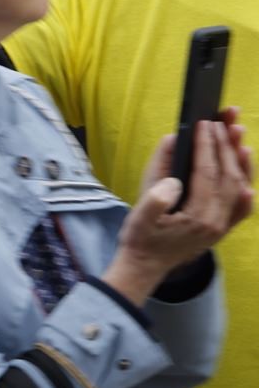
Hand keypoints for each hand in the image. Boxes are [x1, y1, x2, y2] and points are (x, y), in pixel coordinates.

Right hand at [105, 117, 253, 301]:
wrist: (146, 268)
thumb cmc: (140, 239)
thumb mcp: (140, 215)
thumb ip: (157, 190)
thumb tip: (172, 155)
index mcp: (199, 218)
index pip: (208, 173)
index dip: (207, 146)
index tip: (205, 123)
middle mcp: (217, 222)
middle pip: (229, 177)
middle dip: (226, 145)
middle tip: (222, 120)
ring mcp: (222, 226)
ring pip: (240, 188)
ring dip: (240, 160)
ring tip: (238, 134)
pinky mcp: (221, 228)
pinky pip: (241, 207)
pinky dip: (246, 188)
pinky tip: (247, 176)